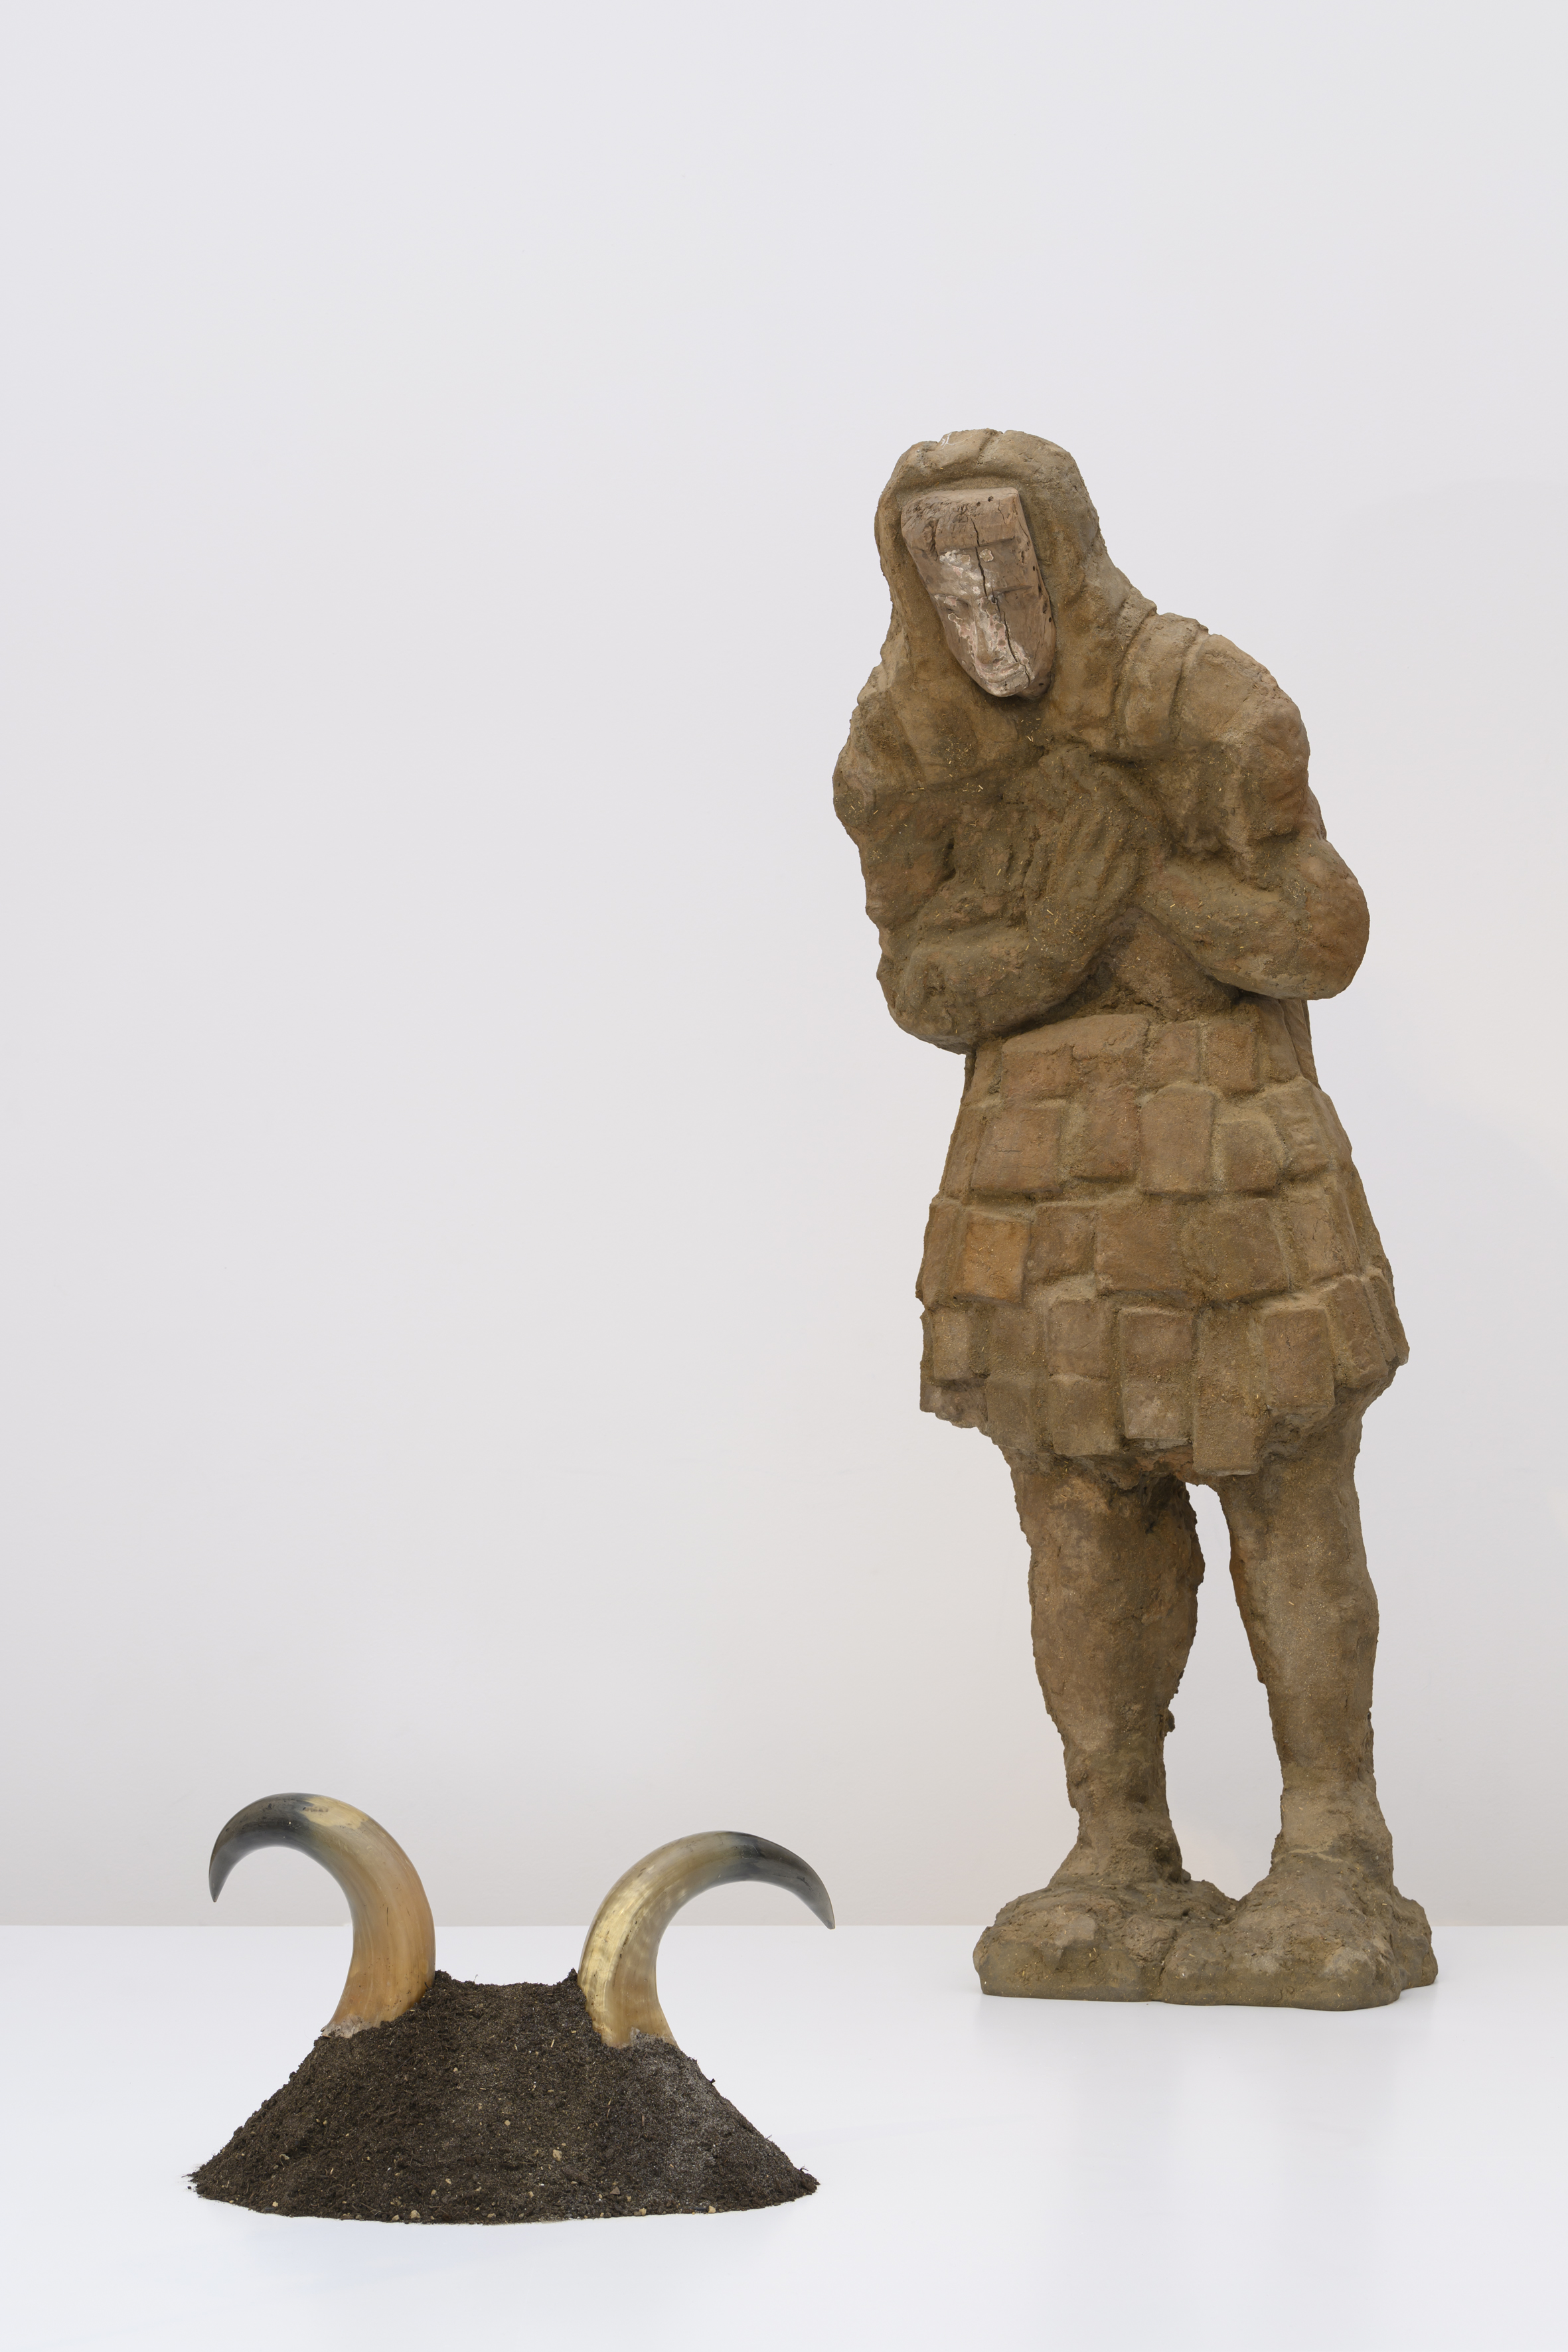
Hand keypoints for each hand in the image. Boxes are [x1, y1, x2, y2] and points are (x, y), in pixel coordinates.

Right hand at [1023, 781, 1144, 987]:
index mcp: (1052, 882)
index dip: (1074, 824)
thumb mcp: (1031, 898)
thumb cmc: (1043, 927)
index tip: (1083, 803)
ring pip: (1101, 868)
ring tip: (1125, 822)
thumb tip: (1046, 840)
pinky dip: (1125, 877)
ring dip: (1113, 844)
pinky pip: (1117, 894)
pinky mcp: (1103, 917)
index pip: (1063, 846)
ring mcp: (1087, 904)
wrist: (1054, 961)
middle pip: (1085, 851)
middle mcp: (1069, 890)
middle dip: (1097, 827)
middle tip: (1110, 803)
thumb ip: (1037, 868)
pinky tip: (1134, 859)